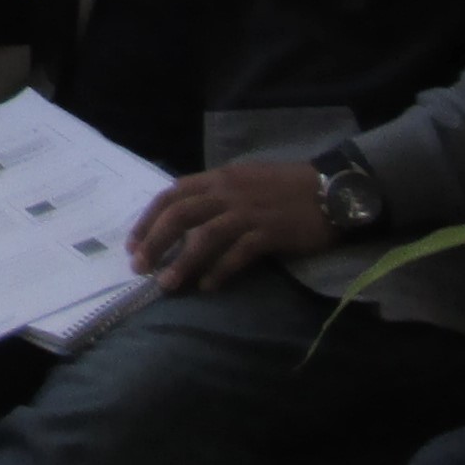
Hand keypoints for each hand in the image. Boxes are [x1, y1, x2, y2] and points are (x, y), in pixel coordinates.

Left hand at [129, 160, 332, 293]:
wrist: (332, 189)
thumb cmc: (286, 187)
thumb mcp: (244, 181)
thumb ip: (215, 195)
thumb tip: (183, 221)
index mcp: (219, 177)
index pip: (171, 195)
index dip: (147, 220)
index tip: (132, 244)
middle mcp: (228, 191)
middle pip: (179, 215)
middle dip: (154, 242)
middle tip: (139, 267)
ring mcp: (249, 211)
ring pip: (204, 236)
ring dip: (181, 262)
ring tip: (167, 285)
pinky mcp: (270, 232)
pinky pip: (237, 253)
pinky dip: (219, 270)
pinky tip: (207, 286)